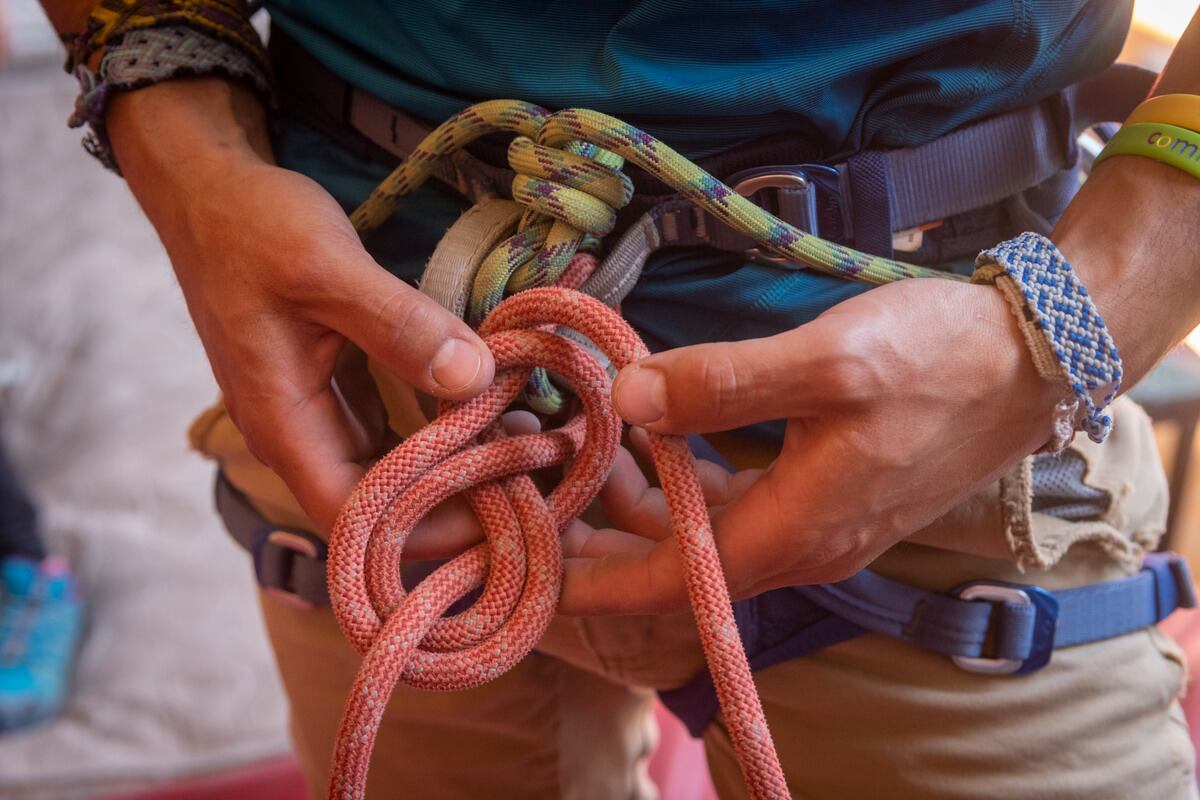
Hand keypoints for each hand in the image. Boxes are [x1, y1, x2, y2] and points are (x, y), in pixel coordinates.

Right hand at [108, 79, 494, 531]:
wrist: (207, 190)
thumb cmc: (251, 227)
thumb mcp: (326, 267)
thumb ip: (398, 325)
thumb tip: (473, 377)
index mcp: (284, 425)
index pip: (355, 519)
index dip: (427, 527)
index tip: (500, 506)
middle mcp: (298, 434)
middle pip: (380, 506)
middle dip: (455, 502)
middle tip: (534, 477)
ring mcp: (316, 413)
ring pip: (391, 469)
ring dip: (453, 466)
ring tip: (528, 446)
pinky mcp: (335, 388)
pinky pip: (392, 430)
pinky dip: (439, 428)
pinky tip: (492, 409)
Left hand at [559, 277, 1059, 613]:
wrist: (1031, 357)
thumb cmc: (939, 359)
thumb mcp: (828, 363)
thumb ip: (722, 385)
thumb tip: (629, 397)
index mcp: (790, 531)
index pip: (665, 584)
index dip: (590, 579)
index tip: (526, 565)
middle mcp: (798, 543)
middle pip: (674, 564)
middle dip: (599, 538)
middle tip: (533, 496)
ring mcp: (815, 521)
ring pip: (701, 532)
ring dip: (638, 503)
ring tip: (580, 454)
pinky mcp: (827, 492)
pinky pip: (734, 504)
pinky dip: (683, 480)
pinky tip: (655, 437)